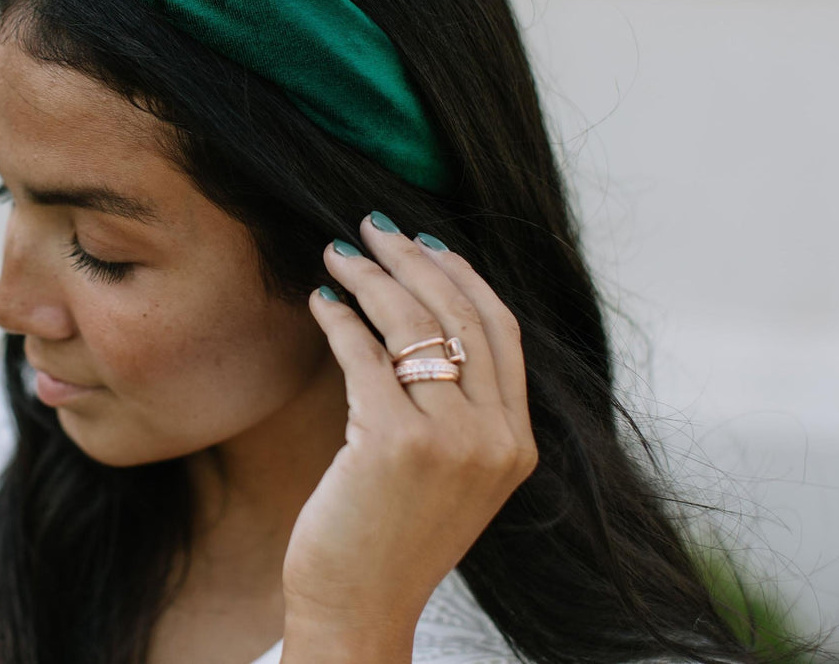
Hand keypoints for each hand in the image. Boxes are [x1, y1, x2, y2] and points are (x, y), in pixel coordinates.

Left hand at [281, 212, 537, 652]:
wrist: (360, 610)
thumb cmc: (393, 538)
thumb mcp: (452, 474)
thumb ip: (459, 409)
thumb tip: (422, 314)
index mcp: (517, 444)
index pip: (501, 330)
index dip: (462, 275)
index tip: (426, 242)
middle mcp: (495, 440)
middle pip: (460, 315)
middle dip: (413, 260)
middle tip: (373, 228)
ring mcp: (450, 443)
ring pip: (412, 326)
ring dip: (372, 278)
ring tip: (339, 254)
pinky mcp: (393, 445)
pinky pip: (364, 355)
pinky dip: (340, 318)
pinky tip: (321, 301)